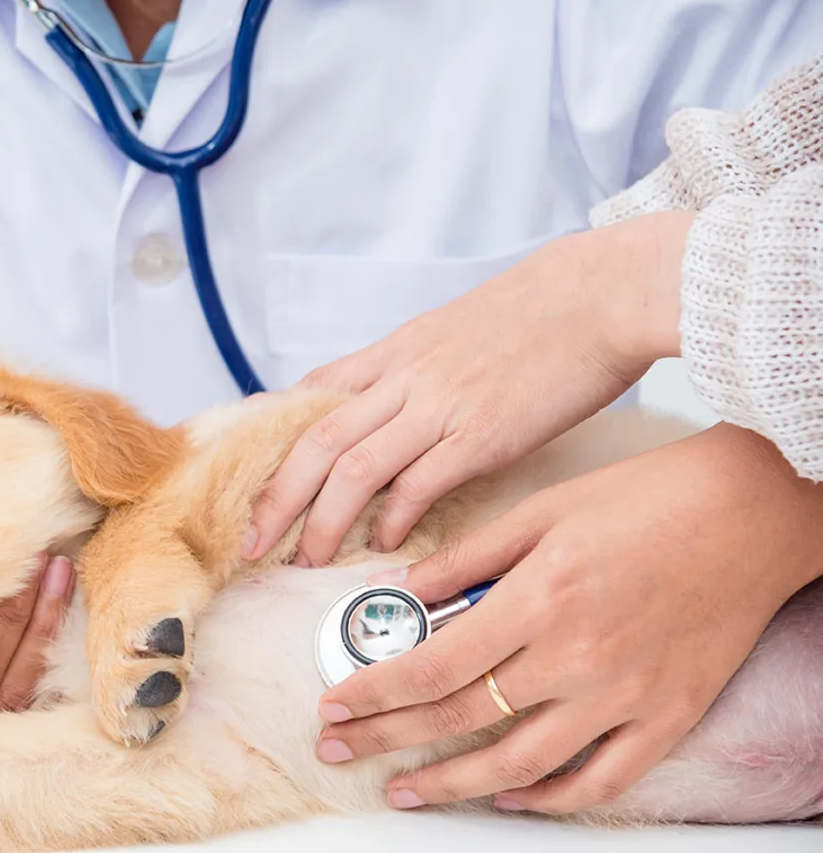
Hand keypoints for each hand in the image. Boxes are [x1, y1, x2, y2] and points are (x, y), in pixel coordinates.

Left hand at [248, 211, 693, 566]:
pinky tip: (385, 546)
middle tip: (252, 542)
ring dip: (322, 522)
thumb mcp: (454, 327)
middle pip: (315, 442)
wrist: (601, 292)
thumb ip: (415, 367)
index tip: (251, 481)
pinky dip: (393, 520)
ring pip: (353, 470)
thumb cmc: (540, 310)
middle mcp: (404, 379)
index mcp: (395, 351)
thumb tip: (392, 403)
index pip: (311, 396)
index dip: (273, 442)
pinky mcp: (481, 434)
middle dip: (276, 499)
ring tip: (307, 561)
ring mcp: (439, 406)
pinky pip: (418, 485)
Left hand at [313, 425, 822, 813]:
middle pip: (459, 716)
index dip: (374, 692)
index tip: (334, 706)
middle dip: (387, 739)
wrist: (754, 510)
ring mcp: (625, 694)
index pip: (433, 665)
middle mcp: (577, 656)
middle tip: (338, 750)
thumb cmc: (646, 498)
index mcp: (538, 598)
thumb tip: (398, 593)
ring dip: (452, 784)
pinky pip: (600, 779)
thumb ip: (465, 559)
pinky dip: (550, 798)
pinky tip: (508, 796)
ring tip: (404, 791)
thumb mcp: (541, 511)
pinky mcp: (667, 716)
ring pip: (521, 764)